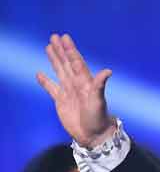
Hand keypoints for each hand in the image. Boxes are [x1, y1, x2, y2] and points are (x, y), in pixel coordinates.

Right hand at [37, 33, 114, 147]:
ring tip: (49, 47)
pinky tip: (39, 74)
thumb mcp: (98, 101)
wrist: (93, 135)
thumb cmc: (98, 118)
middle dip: (61, 51)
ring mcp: (68, 92)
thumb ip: (99, 85)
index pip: (76, 62)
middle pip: (67, 64)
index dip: (70, 50)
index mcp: (86, 82)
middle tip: (55, 36)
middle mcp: (77, 85)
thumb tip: (108, 71)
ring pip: (59, 72)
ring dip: (54, 60)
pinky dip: (45, 81)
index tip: (65, 38)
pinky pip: (51, 88)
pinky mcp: (61, 102)